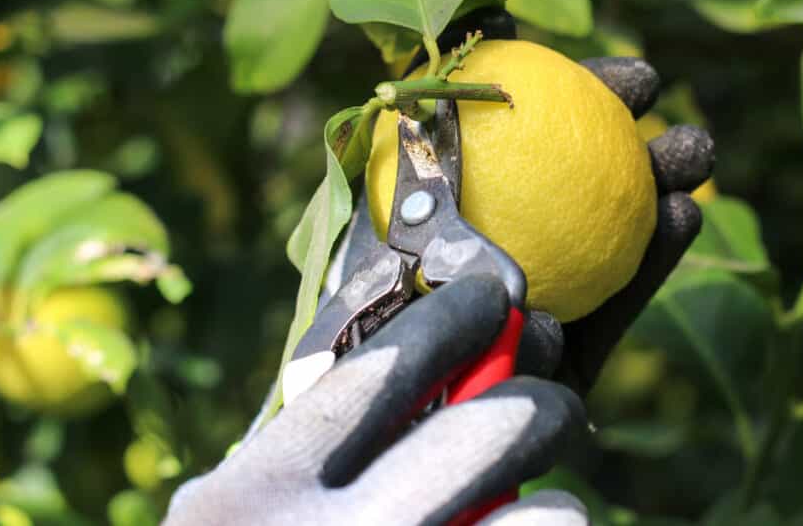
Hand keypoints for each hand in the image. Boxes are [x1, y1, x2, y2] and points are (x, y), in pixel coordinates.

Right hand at [163, 276, 587, 525]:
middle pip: (491, 429)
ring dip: (555, 508)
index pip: (386, 369)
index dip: (457, 320)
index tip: (499, 299)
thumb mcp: (245, 513)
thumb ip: (312, 453)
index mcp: (256, 493)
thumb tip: (439, 371)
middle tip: (557, 406)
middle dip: (546, 404)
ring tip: (543, 511)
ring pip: (547, 521)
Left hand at [342, 8, 714, 395]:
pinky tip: (684, 215)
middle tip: (651, 93)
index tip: (604, 65)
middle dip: (619, 125)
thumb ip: (421, 139)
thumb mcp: (386, 217)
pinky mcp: (578, 355)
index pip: (518, 131)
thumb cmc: (369, 322)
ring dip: (658, 184)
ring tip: (695, 152)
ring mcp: (551, 294)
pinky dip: (653, 258)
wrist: (391, 430)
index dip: (565, 89)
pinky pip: (619, 300)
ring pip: (615, 228)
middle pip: (572, 170)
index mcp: (462, 206)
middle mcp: (511, 242)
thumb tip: (469, 43)